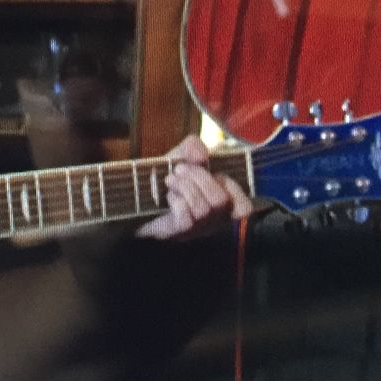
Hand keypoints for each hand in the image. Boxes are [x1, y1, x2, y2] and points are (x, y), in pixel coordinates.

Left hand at [134, 134, 254, 240]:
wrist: (136, 197)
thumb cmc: (165, 179)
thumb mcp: (181, 156)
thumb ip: (192, 147)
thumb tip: (201, 154)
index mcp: (222, 203)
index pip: (244, 205)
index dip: (229, 184)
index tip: (208, 168)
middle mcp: (214, 219)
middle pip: (221, 200)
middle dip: (198, 177)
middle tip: (180, 170)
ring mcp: (197, 228)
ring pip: (203, 209)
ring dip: (184, 186)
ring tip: (170, 180)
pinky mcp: (179, 233)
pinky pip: (186, 220)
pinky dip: (176, 201)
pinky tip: (169, 197)